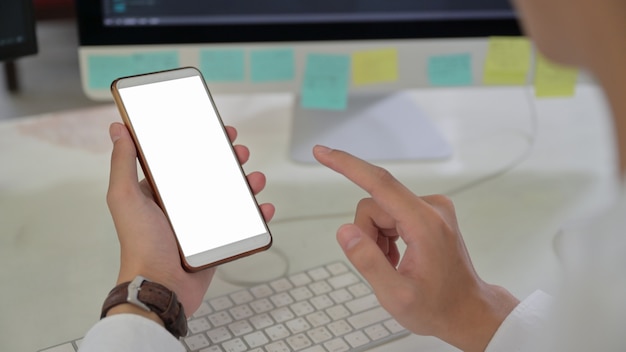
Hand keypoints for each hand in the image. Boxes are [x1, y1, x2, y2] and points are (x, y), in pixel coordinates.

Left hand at [106, 122, 274, 316]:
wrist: (160, 286)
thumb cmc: (140, 244)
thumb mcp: (125, 198)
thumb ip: (122, 163)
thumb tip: (118, 130)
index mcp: (160, 192)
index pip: (183, 160)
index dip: (200, 143)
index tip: (215, 131)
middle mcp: (181, 207)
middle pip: (211, 175)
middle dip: (228, 161)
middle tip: (240, 152)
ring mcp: (201, 225)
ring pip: (230, 197)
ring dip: (247, 185)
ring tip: (256, 179)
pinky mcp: (216, 242)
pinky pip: (241, 225)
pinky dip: (256, 216)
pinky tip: (265, 208)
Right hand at [313, 145, 517, 351]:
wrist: (468, 310)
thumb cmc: (438, 307)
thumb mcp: (396, 295)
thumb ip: (367, 261)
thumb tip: (345, 231)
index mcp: (425, 224)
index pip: (379, 183)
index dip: (347, 165)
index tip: (322, 153)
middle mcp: (432, 207)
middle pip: (374, 205)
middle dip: (367, 236)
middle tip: (382, 265)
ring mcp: (433, 207)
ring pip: (380, 210)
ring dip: (377, 238)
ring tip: (393, 265)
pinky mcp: (429, 211)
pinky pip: (391, 214)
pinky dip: (386, 235)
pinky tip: (398, 257)